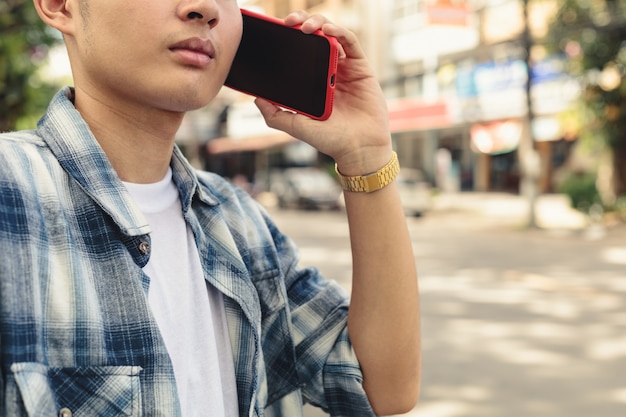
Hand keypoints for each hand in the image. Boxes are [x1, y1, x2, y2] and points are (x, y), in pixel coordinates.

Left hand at [254, 11, 392, 175]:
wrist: (358, 150)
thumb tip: (254, 98)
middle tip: (288, 23)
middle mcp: (328, 70)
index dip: (287, 37)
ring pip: (332, 33)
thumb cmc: (330, 140)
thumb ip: (274, 114)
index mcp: (313, 81)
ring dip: (319, 23)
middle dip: (301, 22)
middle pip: (314, 36)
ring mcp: (345, 68)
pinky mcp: (362, 67)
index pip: (299, 51)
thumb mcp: (295, 126)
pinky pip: (351, 42)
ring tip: (306, 27)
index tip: (274, 31)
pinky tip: (328, 31)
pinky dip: (339, 32)